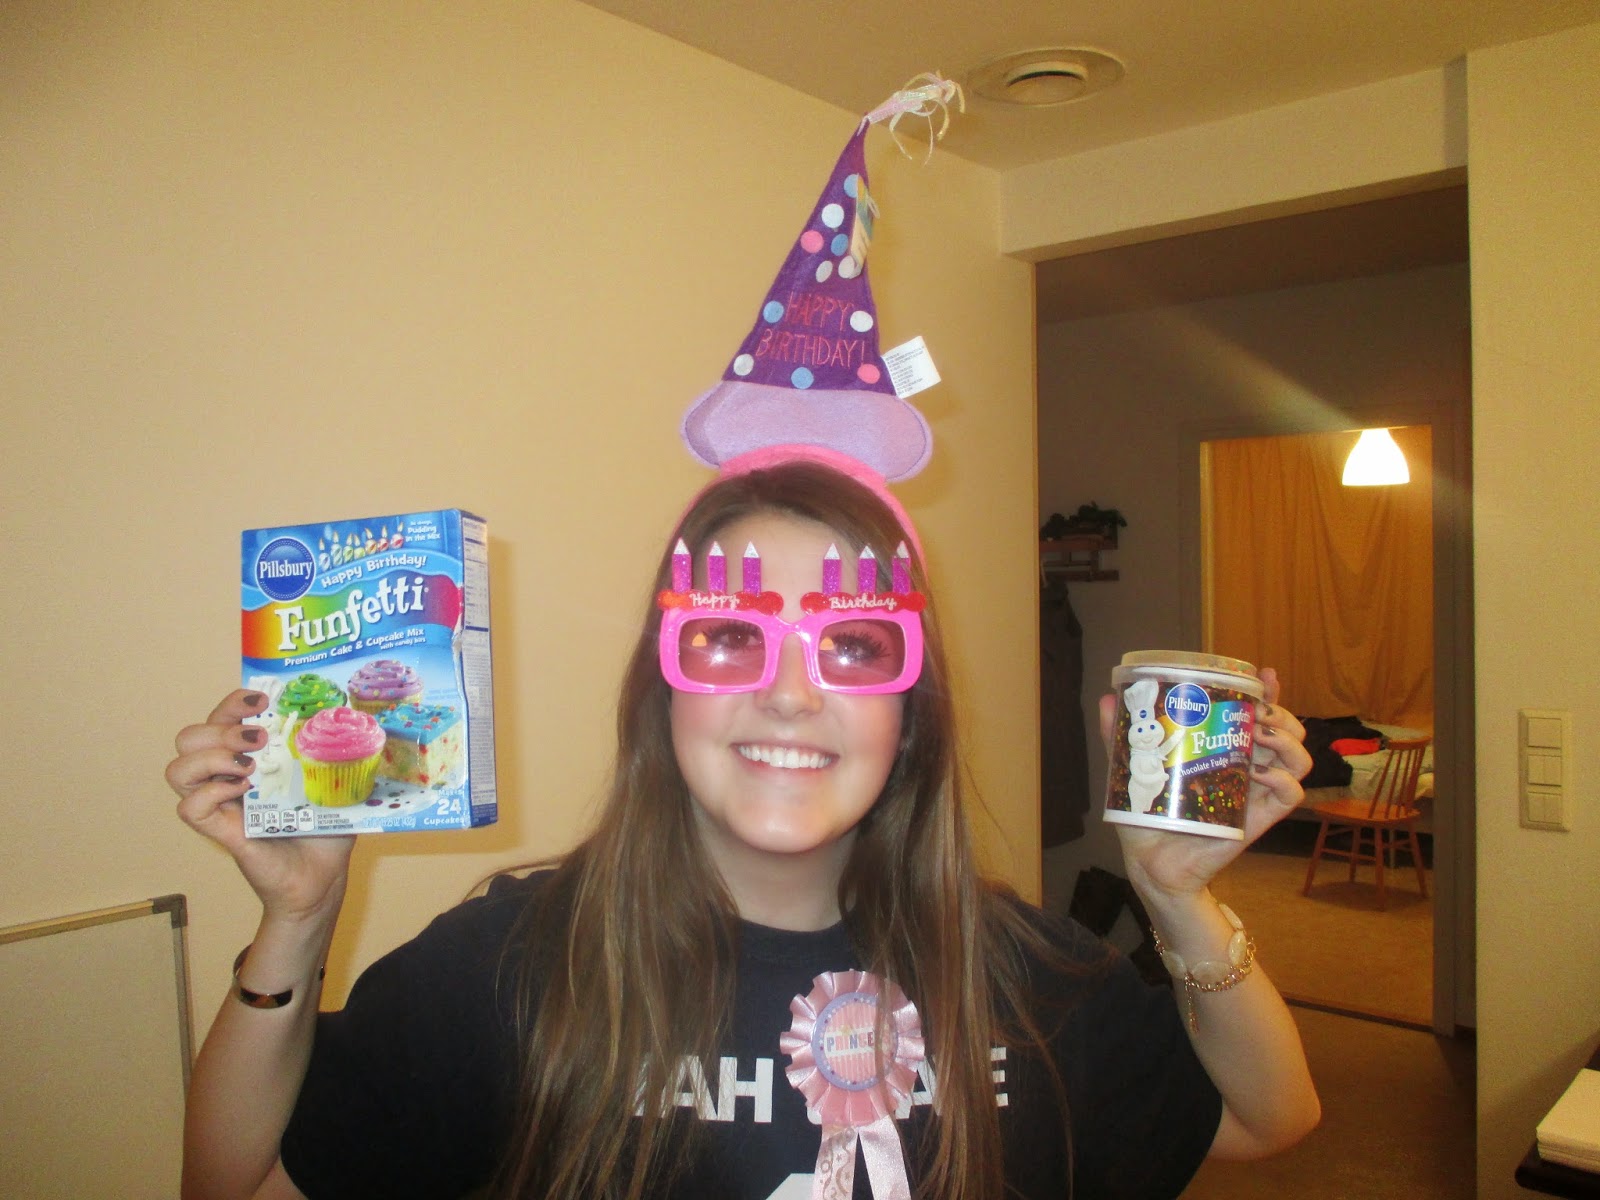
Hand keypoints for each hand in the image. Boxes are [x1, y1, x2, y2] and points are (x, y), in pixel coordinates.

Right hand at [167, 689, 353, 922]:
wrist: (324, 874)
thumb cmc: (326, 825)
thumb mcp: (335, 776)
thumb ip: (337, 746)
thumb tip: (354, 713)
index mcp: (250, 757)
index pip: (220, 718)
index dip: (232, 702)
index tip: (261, 699)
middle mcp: (227, 776)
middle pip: (190, 737)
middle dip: (220, 728)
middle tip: (259, 740)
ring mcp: (220, 804)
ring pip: (178, 770)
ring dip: (211, 757)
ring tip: (250, 766)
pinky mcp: (220, 831)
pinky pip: (190, 808)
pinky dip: (210, 793)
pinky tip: (243, 792)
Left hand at [1101, 667, 1310, 901]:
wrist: (1149, 862)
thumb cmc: (1146, 816)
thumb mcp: (1132, 769)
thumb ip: (1119, 737)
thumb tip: (1107, 700)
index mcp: (1223, 752)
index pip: (1256, 716)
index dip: (1267, 693)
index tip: (1263, 675)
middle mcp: (1246, 769)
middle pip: (1287, 731)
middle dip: (1280, 713)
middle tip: (1256, 709)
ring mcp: (1255, 794)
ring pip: (1298, 759)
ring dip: (1287, 740)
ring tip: (1261, 734)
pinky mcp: (1258, 820)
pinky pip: (1290, 795)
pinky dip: (1283, 779)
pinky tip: (1259, 772)